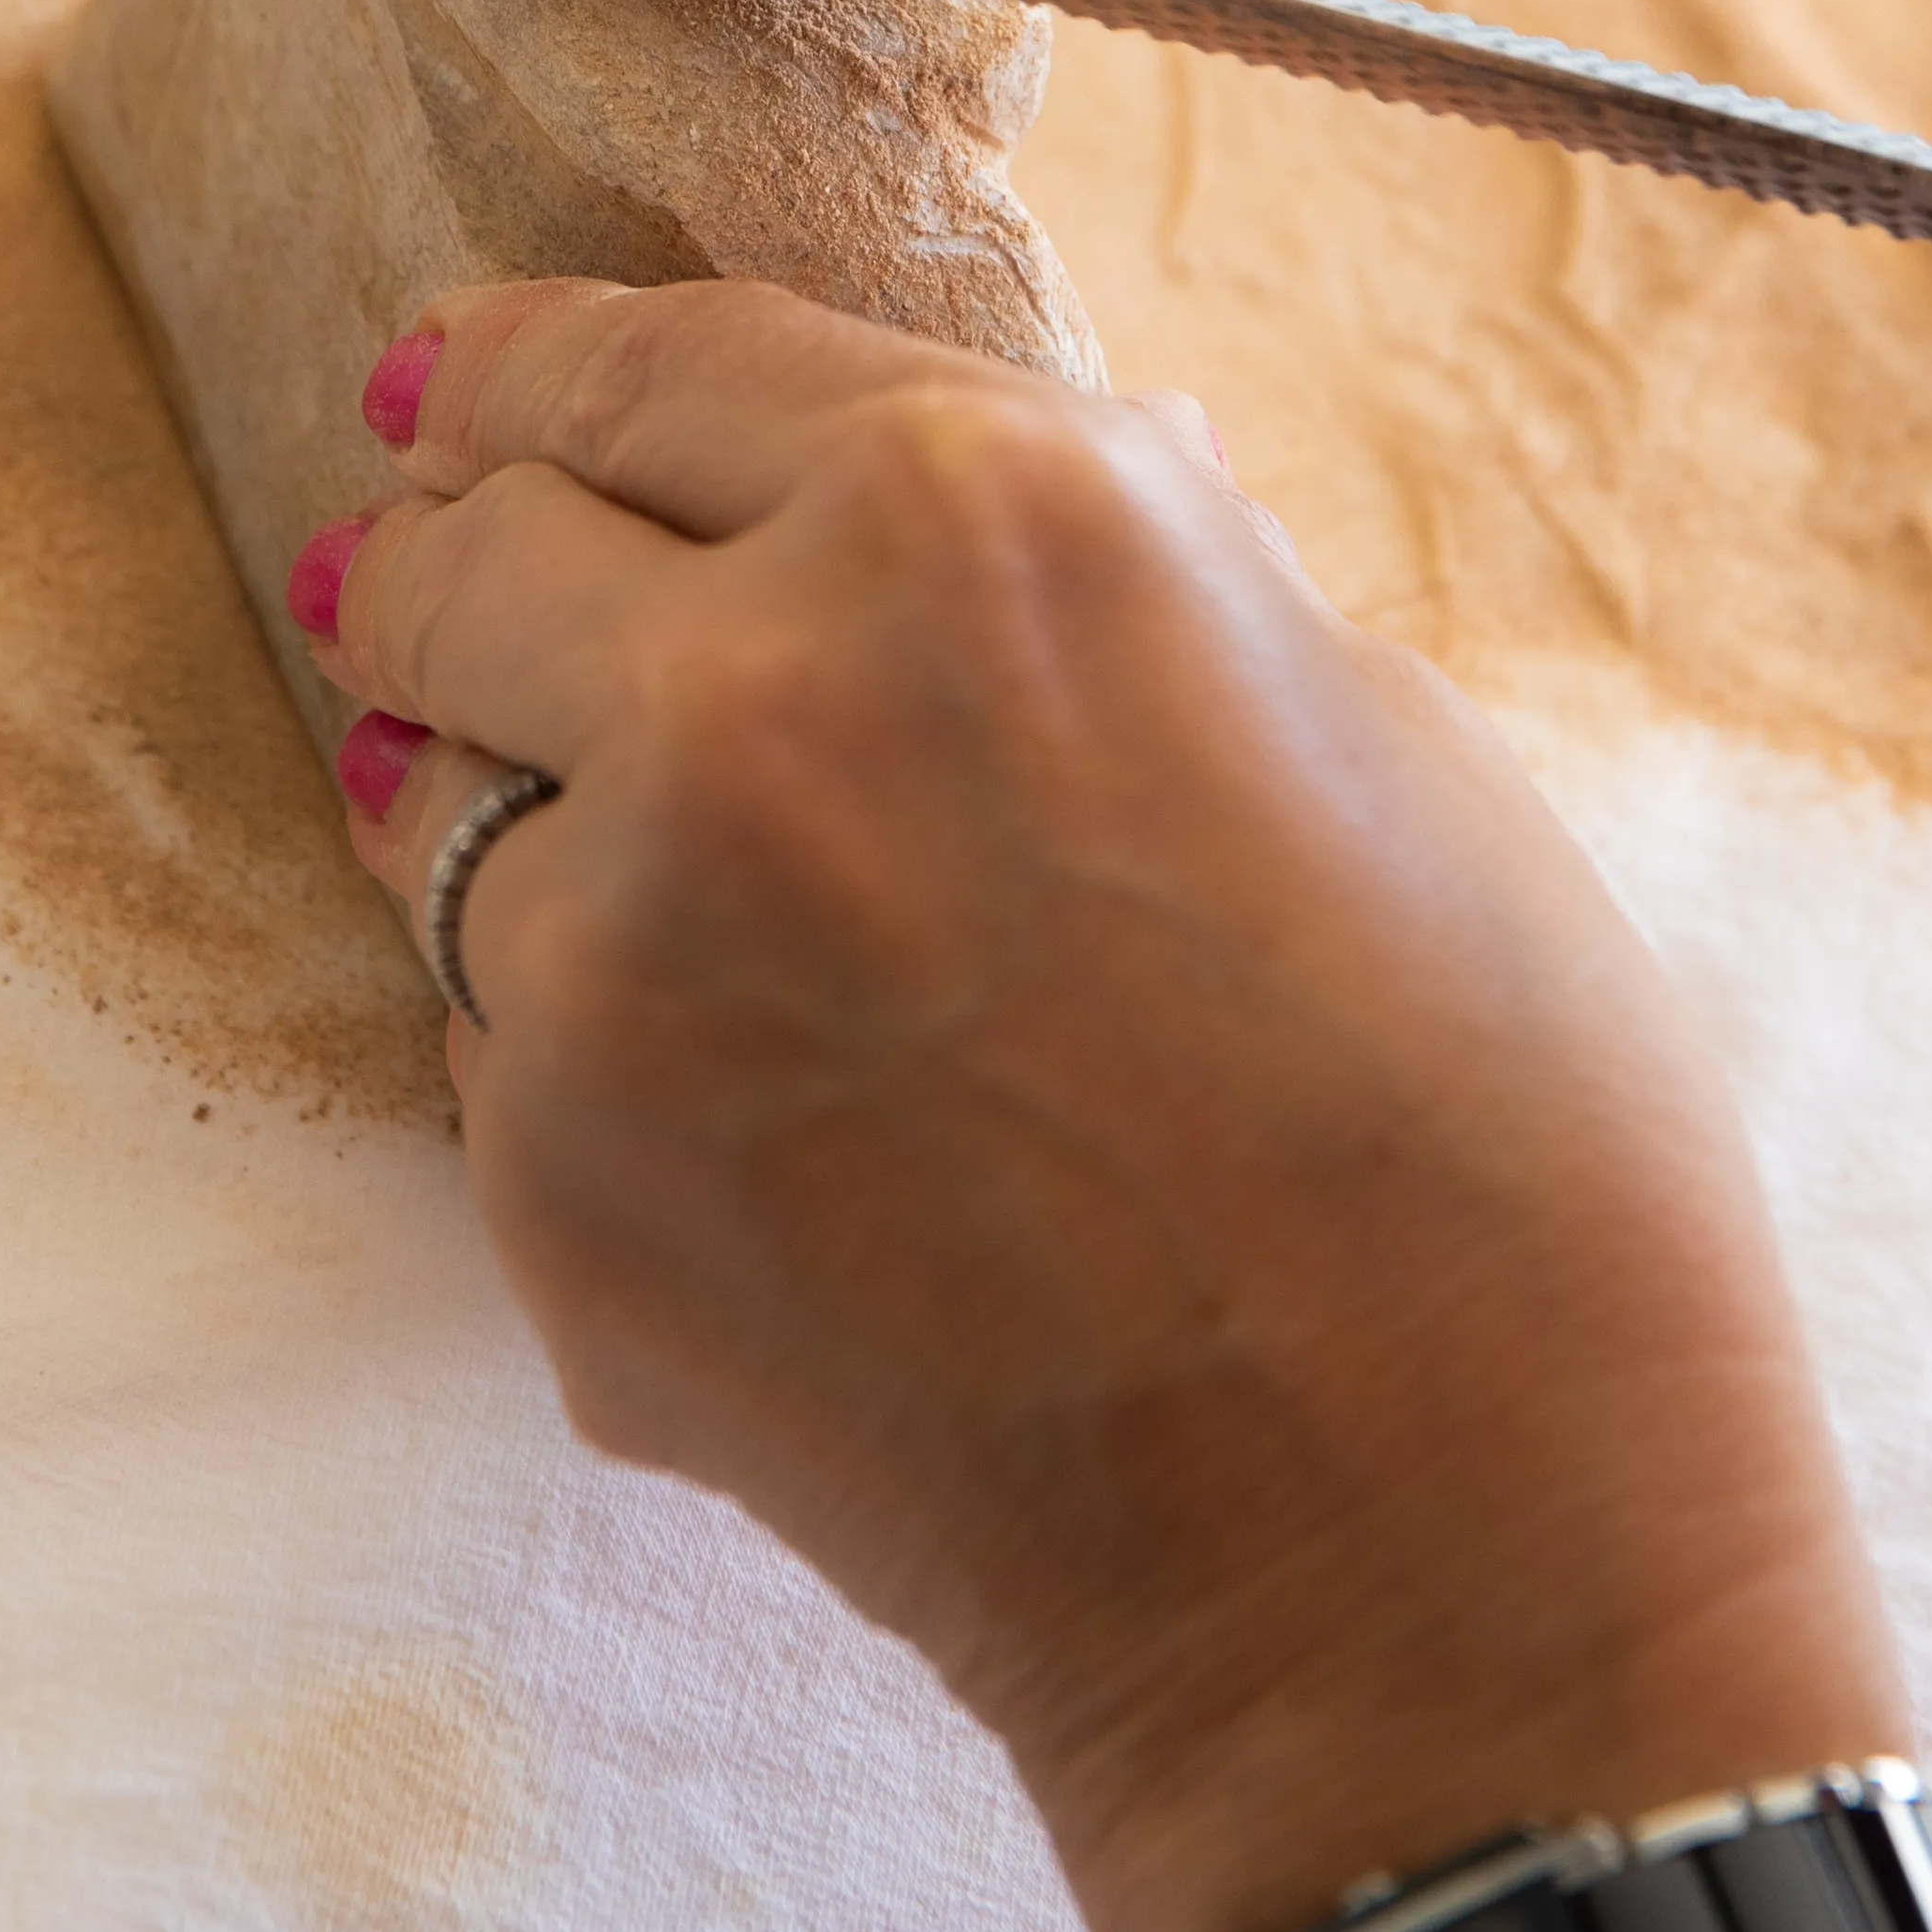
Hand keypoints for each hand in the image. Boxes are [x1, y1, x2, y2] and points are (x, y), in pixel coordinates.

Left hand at [298, 279, 1931, 1931]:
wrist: (1435, 1565)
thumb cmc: (1487, 1140)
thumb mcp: (1366, 731)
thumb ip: (1116, 575)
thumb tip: (962, 493)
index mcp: (987, 515)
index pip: (649, 366)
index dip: (527, 366)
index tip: (447, 383)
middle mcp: (756, 690)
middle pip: (465, 559)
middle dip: (453, 567)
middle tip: (444, 587)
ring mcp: (618, 951)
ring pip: (456, 824)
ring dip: (544, 844)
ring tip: (730, 952)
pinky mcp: (547, 1184)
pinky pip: (510, 1059)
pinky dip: (607, 1078)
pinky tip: (810, 1172)